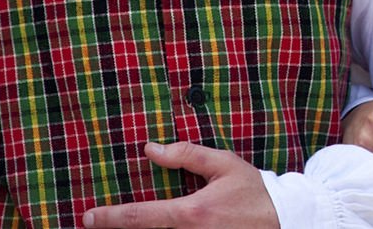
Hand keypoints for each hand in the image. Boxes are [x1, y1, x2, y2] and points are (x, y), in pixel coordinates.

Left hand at [83, 142, 278, 227]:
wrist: (285, 221)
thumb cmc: (253, 192)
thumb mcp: (224, 164)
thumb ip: (186, 155)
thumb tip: (150, 149)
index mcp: (191, 213)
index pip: (141, 216)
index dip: (110, 217)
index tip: (87, 217)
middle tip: (94, 224)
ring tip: (118, 226)